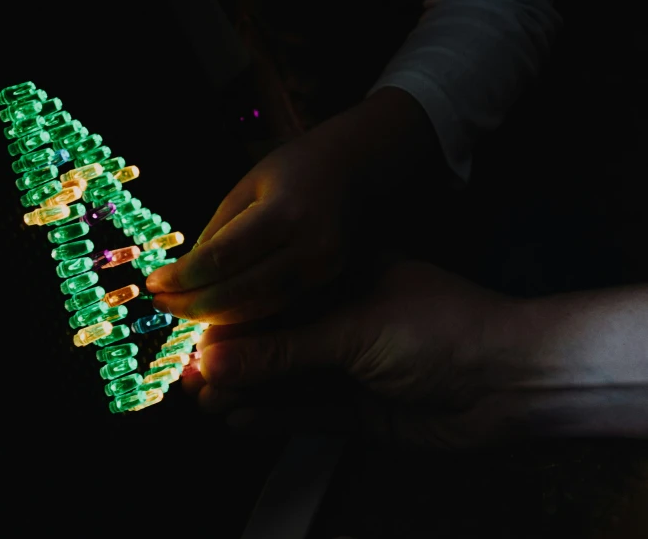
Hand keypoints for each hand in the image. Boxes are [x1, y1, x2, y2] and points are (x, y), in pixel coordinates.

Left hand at [145, 88, 438, 324]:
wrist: (355, 171)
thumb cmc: (294, 169)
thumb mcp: (248, 187)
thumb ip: (219, 232)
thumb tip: (186, 275)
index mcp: (285, 215)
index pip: (221, 258)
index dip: (183, 277)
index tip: (153, 283)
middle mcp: (308, 248)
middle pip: (238, 292)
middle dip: (192, 304)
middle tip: (159, 304)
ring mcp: (321, 269)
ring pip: (257, 308)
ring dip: (213, 315)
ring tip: (178, 310)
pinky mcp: (325, 282)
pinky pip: (275, 306)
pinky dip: (241, 314)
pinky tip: (214, 314)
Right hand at [181, 259, 513, 448]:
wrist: (512, 384)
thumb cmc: (442, 330)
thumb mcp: (354, 330)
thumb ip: (283, 349)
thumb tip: (215, 356)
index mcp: (344, 281)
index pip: (274, 297)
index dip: (233, 316)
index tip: (193, 332)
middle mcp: (343, 321)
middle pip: (274, 341)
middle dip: (232, 358)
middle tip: (188, 373)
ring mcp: (349, 366)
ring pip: (284, 379)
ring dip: (245, 389)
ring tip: (203, 399)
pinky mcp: (356, 409)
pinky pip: (304, 411)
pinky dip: (272, 415)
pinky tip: (238, 418)